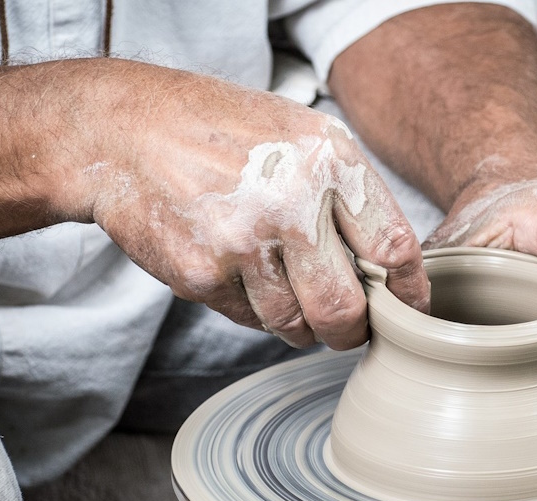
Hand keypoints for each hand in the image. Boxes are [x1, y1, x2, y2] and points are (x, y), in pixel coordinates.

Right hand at [62, 60, 428, 348]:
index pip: (394, 247)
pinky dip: (255, 311)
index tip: (410, 310)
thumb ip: (349, 194)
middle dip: (353, 332)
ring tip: (287, 294)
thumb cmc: (223, 132)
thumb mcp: (302, 135)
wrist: (126, 132)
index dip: (410, 292)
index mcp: (329, 161)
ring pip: (295, 325)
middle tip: (350, 330)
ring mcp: (243, 242)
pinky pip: (249, 320)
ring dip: (301, 325)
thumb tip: (388, 265)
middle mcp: (291, 202)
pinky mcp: (202, 274)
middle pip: (347, 308)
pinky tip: (242, 275)